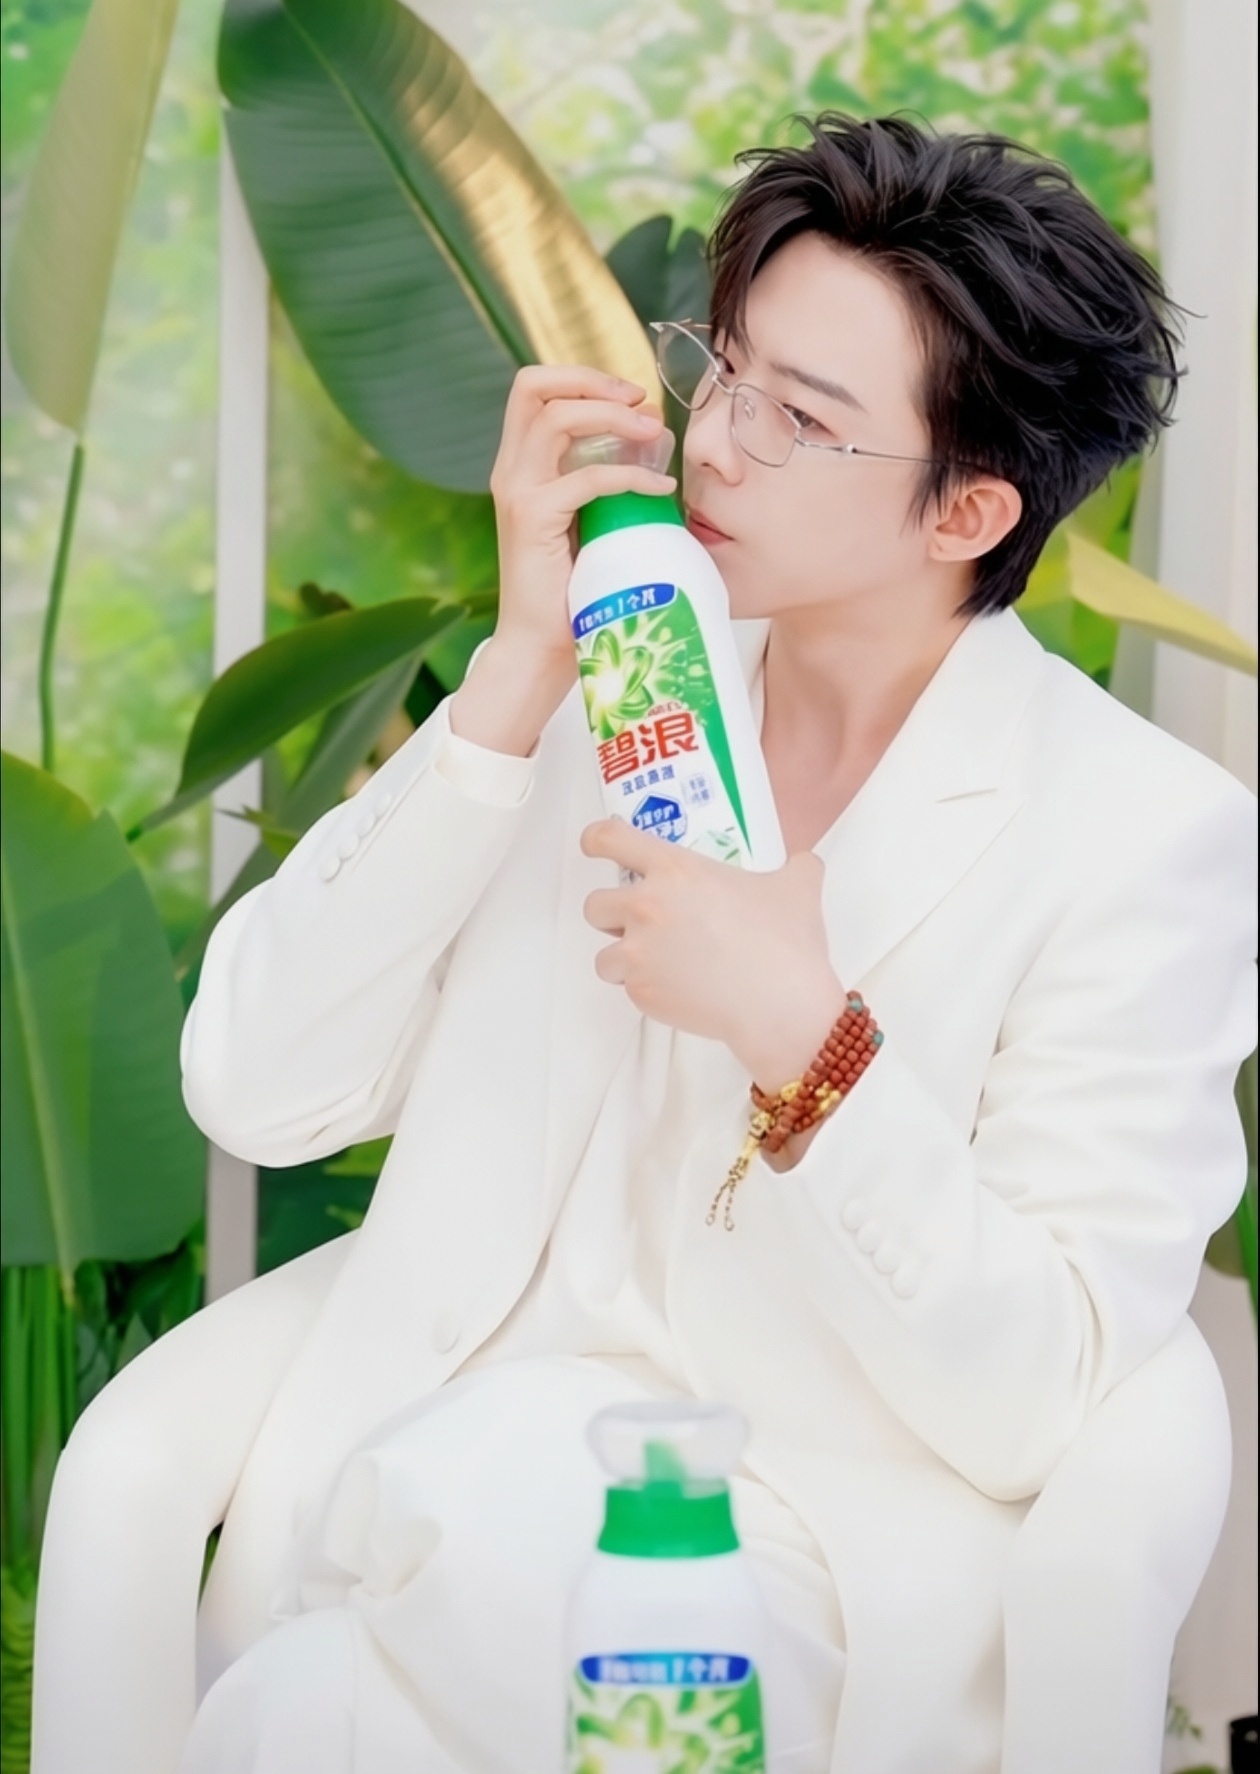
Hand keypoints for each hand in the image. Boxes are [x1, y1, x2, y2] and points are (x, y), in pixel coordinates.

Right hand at [452, 367, 675, 758]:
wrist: (538, 648)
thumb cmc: (570, 592)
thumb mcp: (586, 523)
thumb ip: (599, 487)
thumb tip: (652, 456)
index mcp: (519, 467)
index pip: (535, 391)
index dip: (582, 379)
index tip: (631, 399)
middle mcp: (511, 470)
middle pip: (534, 385)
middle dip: (593, 380)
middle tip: (640, 403)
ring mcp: (518, 492)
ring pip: (557, 416)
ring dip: (613, 415)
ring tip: (653, 432)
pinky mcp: (533, 518)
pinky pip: (587, 477)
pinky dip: (631, 475)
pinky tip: (662, 489)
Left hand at [581, 819, 847, 1089]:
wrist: (779, 1004)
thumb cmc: (785, 942)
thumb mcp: (798, 887)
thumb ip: (795, 867)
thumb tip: (805, 864)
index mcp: (674, 870)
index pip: (610, 839)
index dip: (595, 840)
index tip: (594, 846)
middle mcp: (646, 907)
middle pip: (595, 904)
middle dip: (612, 915)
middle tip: (646, 925)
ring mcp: (638, 953)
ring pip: (604, 955)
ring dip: (625, 958)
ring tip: (663, 965)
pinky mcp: (641, 993)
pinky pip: (629, 988)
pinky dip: (649, 990)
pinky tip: (682, 990)